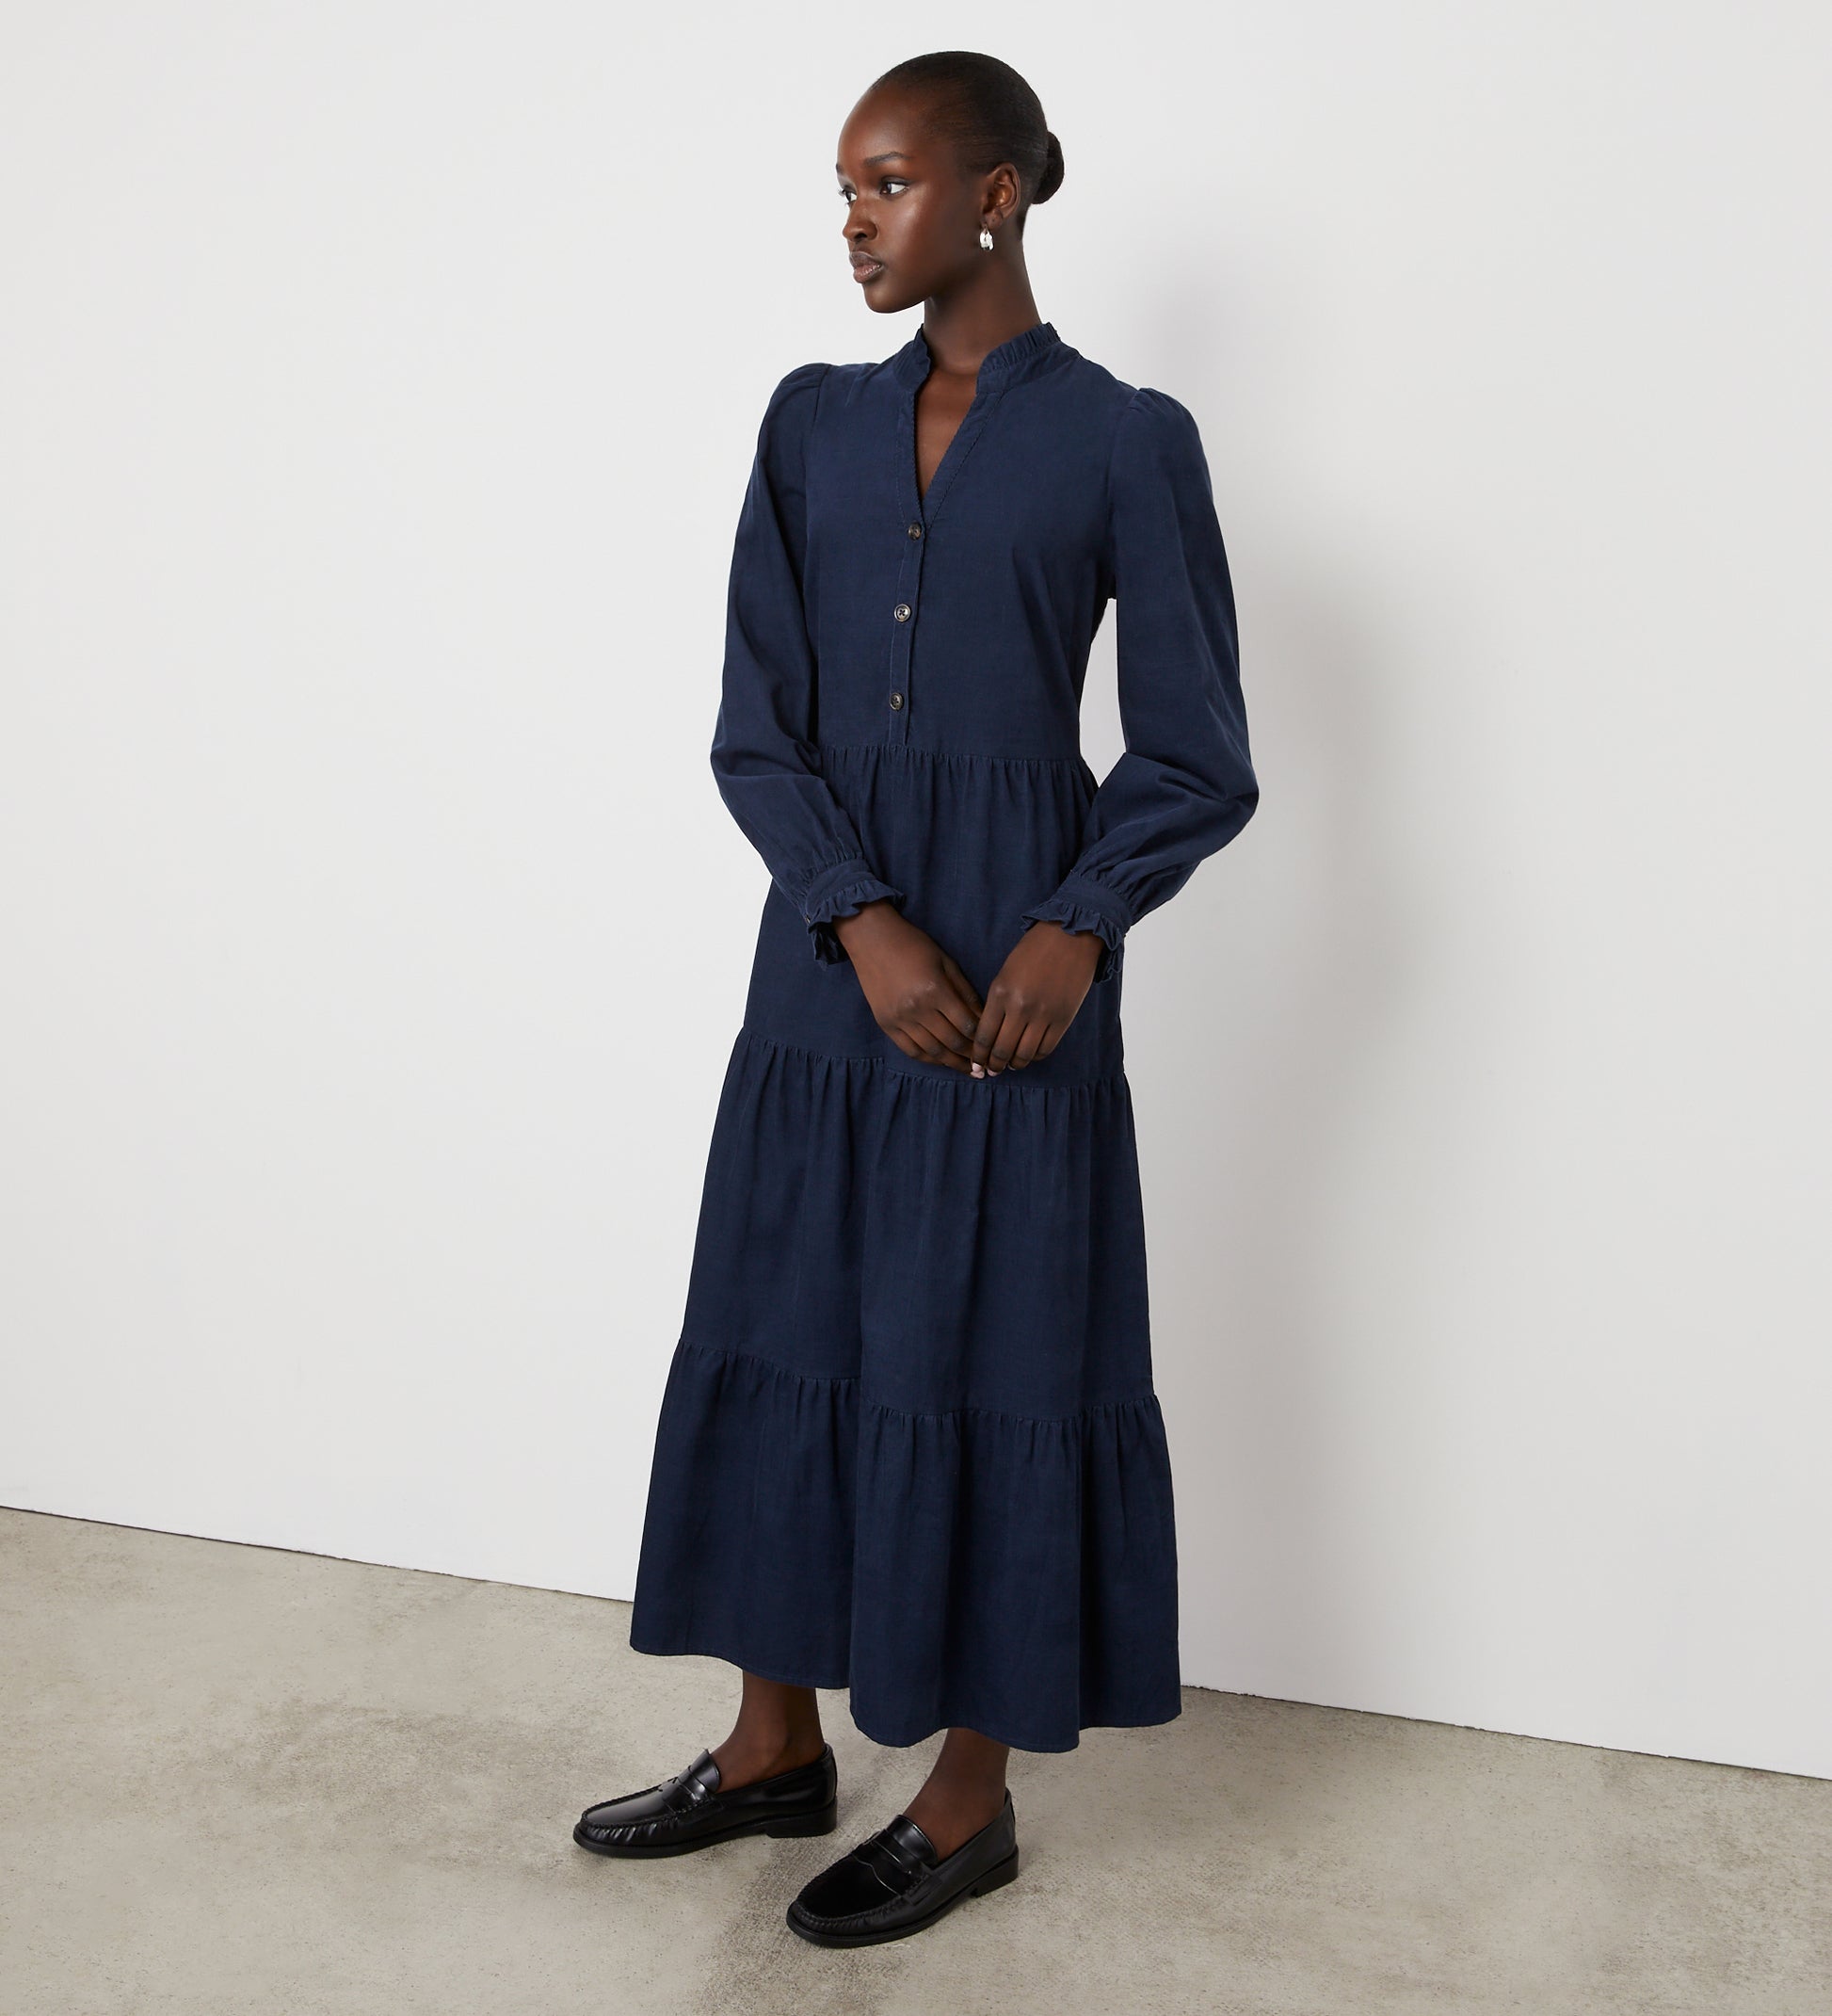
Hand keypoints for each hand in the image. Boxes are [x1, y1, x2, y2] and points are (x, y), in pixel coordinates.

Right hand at [832, 900, 984, 1073]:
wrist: (872, 940)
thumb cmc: (914, 945)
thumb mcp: (946, 963)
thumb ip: (965, 992)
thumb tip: (983, 1019)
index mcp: (936, 991)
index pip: (966, 1025)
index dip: (981, 1040)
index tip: (991, 1047)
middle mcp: (917, 1009)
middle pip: (951, 1042)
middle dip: (971, 1057)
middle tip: (984, 1067)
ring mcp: (899, 1019)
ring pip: (931, 1051)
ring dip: (951, 1063)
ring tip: (967, 1070)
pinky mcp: (885, 1024)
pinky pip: (910, 1050)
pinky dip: (928, 1059)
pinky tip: (941, 1061)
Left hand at [969, 921, 1102, 1075]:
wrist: (1070, 936)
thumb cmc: (1033, 950)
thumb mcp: (1005, 972)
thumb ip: (997, 1002)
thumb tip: (991, 1033)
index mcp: (1000, 993)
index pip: (984, 1036)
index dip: (979, 1055)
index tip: (977, 1063)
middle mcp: (1020, 1007)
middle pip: (1002, 1050)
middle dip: (994, 1065)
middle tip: (992, 1070)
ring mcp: (1043, 1015)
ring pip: (1024, 1054)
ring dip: (1015, 1064)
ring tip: (1011, 1064)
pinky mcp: (1063, 1018)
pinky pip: (1046, 1048)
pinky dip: (1036, 1056)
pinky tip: (1031, 1054)